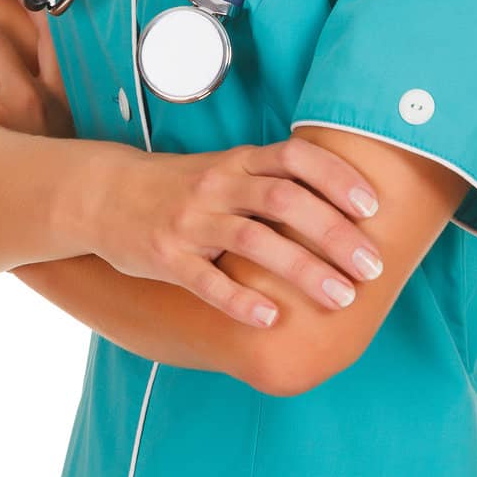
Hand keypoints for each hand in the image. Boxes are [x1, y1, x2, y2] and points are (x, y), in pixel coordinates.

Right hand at [92, 138, 382, 328]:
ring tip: (341, 297)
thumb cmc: (182, 186)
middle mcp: (219, 185)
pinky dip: (240, 300)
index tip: (373, 207)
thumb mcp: (227, 169)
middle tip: (371, 266)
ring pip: (253, 241)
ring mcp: (191, 221)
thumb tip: (343, 204)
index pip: (295, 157)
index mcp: (239, 161)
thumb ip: (273, 180)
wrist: (104, 194)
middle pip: (284, 200)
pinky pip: (206, 281)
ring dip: (303, 269)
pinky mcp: (165, 257)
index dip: (337, 178)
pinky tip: (270, 319)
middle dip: (333, 233)